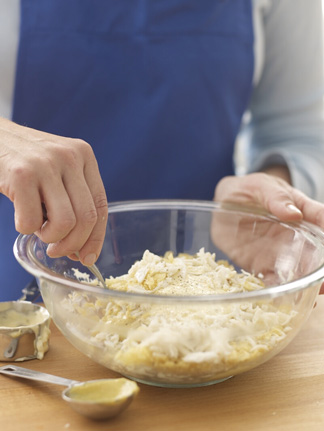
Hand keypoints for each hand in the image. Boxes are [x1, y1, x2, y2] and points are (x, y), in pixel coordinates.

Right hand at [0, 117, 107, 265]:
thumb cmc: (23, 161)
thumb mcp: (56, 169)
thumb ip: (72, 201)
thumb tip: (82, 250)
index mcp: (84, 155)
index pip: (101, 206)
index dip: (96, 238)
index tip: (87, 257)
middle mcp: (70, 157)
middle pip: (87, 218)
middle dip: (72, 245)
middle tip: (56, 250)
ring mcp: (47, 164)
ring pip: (66, 223)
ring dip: (50, 238)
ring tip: (38, 229)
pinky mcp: (22, 174)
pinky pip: (32, 221)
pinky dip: (26, 229)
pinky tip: (21, 218)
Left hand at [213, 172, 323, 292]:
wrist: (225, 202)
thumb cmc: (248, 189)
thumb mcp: (260, 186)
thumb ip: (275, 197)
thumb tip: (294, 213)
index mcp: (301, 212)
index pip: (322, 221)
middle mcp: (295, 236)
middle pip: (316, 254)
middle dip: (321, 270)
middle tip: (323, 284)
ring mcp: (279, 252)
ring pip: (297, 271)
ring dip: (305, 284)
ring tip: (311, 297)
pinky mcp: (261, 264)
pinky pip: (272, 280)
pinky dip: (277, 291)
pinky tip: (280, 302)